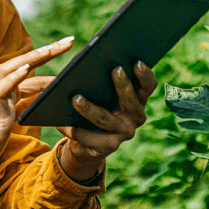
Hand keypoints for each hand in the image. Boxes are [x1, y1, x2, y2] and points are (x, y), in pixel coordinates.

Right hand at [0, 36, 74, 195]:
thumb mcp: (14, 121)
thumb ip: (27, 107)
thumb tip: (53, 97)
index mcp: (7, 92)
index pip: (28, 66)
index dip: (46, 54)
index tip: (66, 43)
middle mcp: (0, 91)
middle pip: (20, 62)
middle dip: (45, 50)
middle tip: (69, 40)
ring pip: (8, 70)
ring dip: (29, 58)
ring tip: (49, 50)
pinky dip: (12, 79)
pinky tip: (25, 70)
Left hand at [56, 61, 157, 183]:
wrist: (88, 144)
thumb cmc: (96, 107)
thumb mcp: (103, 94)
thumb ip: (104, 81)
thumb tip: (90, 63)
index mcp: (138, 100)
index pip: (148, 86)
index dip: (145, 75)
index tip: (138, 61)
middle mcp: (135, 117)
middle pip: (130, 101)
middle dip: (123, 85)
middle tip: (115, 69)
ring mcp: (123, 133)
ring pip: (104, 119)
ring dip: (89, 109)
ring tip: (75, 98)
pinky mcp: (107, 147)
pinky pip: (89, 137)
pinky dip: (74, 129)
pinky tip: (61, 122)